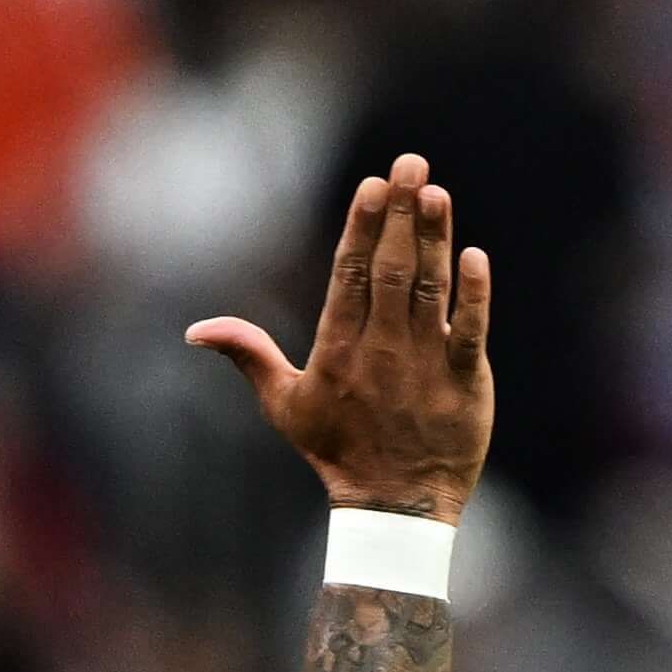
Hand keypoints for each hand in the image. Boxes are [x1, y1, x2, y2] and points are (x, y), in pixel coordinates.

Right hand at [192, 152, 494, 520]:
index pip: (350, 276)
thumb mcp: (286, 406)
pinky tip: (474, 255)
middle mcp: (382, 350)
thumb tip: (197, 330)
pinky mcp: (465, 381)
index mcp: (339, 349)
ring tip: (436, 193)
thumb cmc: (339, 452)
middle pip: (391, 269)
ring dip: (434, 238)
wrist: (395, 507)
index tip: (374, 185)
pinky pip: (471, 329)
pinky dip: (474, 294)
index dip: (362, 228)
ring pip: (430, 288)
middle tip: (412, 163)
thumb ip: (249, 356)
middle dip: (401, 214)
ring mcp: (426, 364)